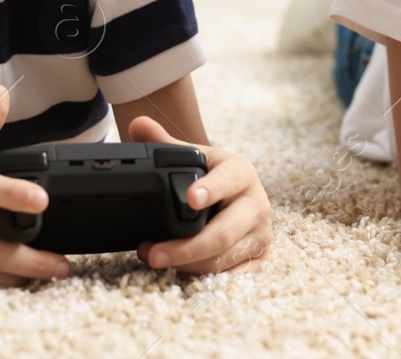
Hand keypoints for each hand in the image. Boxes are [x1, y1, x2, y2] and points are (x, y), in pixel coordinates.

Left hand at [128, 116, 272, 273]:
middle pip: (223, 233)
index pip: (227, 181)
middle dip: (185, 247)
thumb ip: (165, 144)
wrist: (236, 198)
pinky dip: (204, 276)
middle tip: (152, 252)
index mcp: (241, 173)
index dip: (210, 189)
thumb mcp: (194, 159)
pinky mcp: (260, 257)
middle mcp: (257, 204)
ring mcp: (261, 234)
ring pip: (224, 259)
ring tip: (154, 258)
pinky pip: (232, 276)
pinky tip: (180, 272)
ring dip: (186, 264)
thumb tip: (138, 124)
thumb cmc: (211, 177)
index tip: (190, 198)